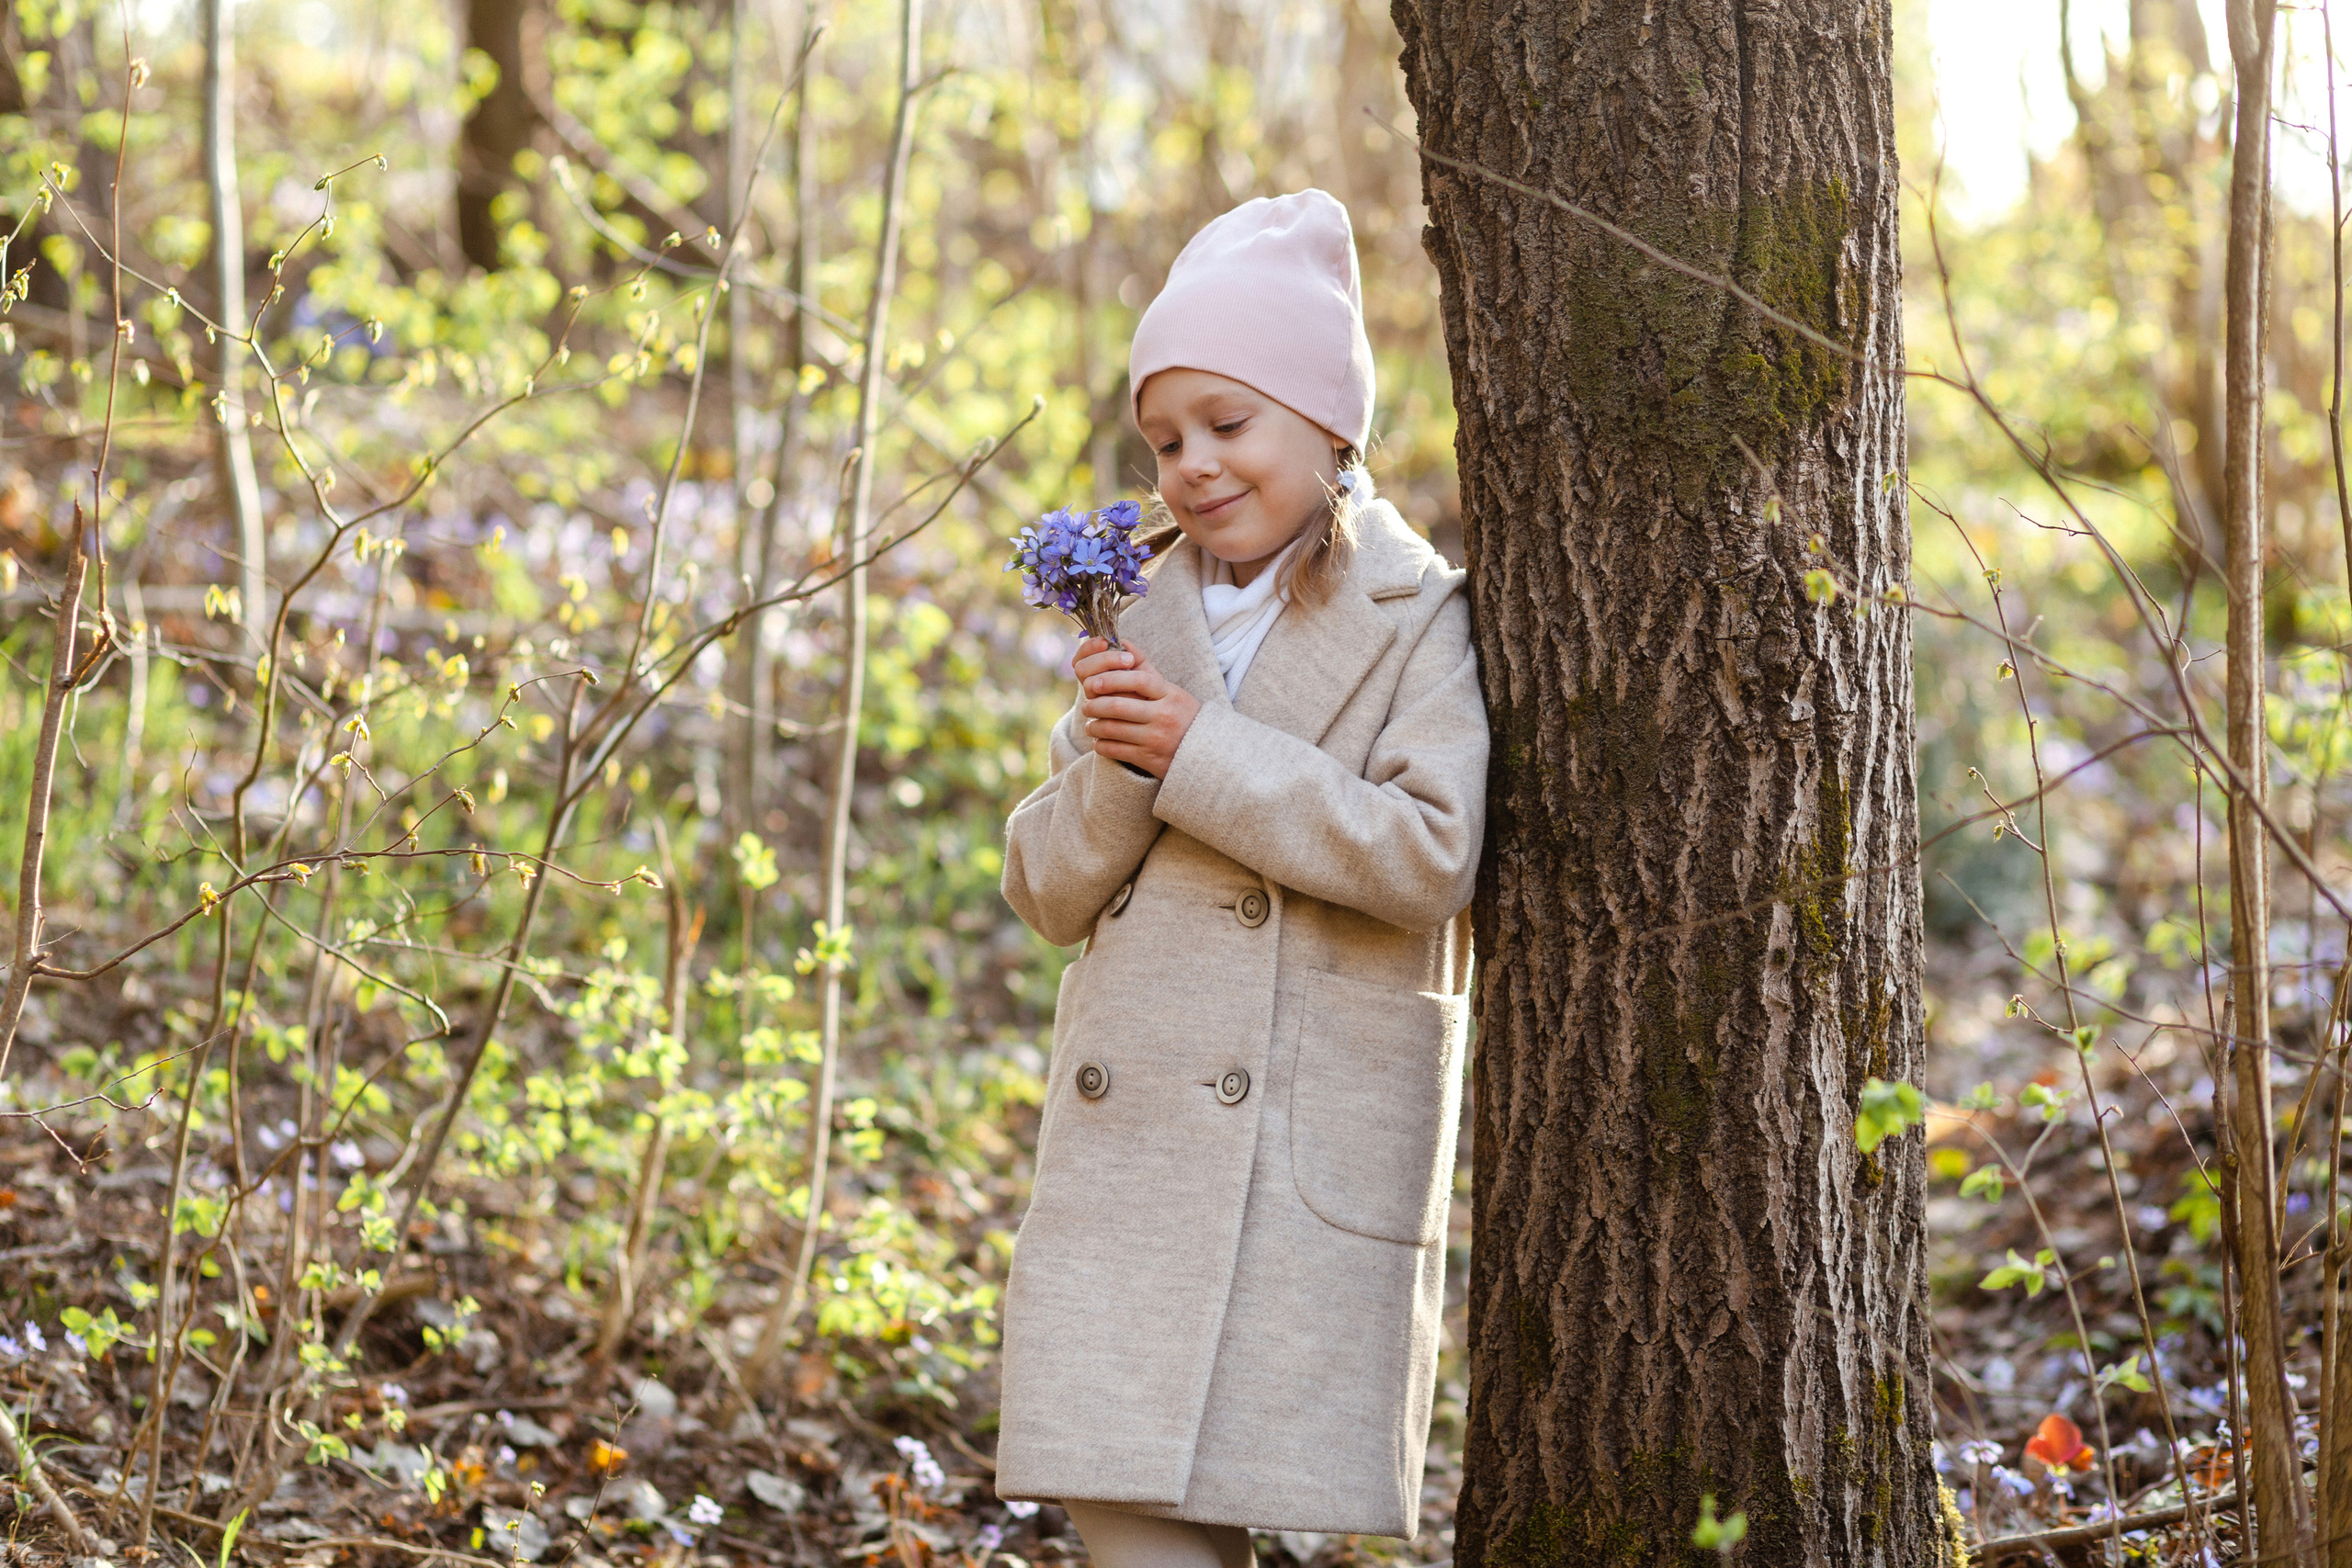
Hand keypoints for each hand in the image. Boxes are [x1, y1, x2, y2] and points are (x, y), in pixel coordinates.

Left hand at [1075, 636, 1199, 779]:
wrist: (1206, 753)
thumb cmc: (1183, 716)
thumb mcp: (1172, 692)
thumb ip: (1146, 669)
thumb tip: (1123, 643)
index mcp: (1170, 695)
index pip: (1138, 680)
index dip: (1112, 679)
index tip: (1094, 682)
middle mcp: (1164, 716)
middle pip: (1119, 706)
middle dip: (1095, 705)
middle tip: (1086, 705)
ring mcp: (1156, 738)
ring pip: (1113, 729)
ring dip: (1095, 726)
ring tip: (1090, 724)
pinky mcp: (1149, 758)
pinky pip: (1115, 750)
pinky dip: (1101, 745)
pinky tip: (1099, 741)